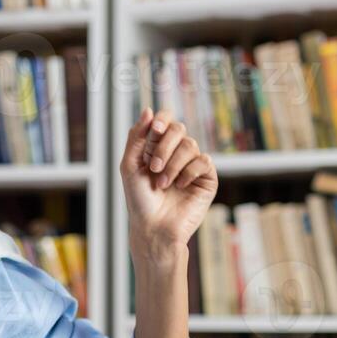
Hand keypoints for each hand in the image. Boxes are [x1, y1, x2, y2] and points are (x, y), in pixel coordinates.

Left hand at [118, 107, 217, 257]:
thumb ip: (136, 137)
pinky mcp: (207, 178)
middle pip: (179, 129)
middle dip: (164, 146)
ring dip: (173, 164)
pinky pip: (203, 161)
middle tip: (154, 168)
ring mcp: (192, 165)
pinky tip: (180, 186)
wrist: (154, 228)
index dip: (162, 120)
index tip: (155, 129)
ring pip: (190, 145)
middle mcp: (176, 153)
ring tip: (163, 184)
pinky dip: (189, 172)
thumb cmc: (139, 200)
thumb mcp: (130, 165)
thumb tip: (149, 109)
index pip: (165, 121)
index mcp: (157, 147)